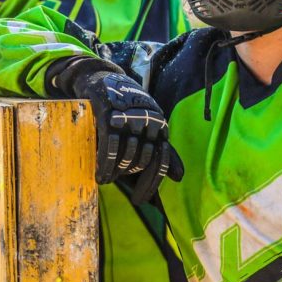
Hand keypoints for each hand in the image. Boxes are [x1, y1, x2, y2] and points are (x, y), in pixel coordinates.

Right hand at [70, 71, 184, 203]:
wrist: (104, 80)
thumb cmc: (128, 108)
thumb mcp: (149, 126)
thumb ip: (163, 150)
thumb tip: (180, 178)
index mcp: (161, 126)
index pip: (160, 162)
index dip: (150, 185)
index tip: (140, 201)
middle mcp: (149, 121)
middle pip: (141, 161)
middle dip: (128, 176)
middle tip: (115, 181)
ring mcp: (129, 117)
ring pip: (125, 155)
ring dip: (115, 173)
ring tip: (105, 179)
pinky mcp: (110, 114)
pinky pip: (110, 146)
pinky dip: (105, 164)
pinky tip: (100, 175)